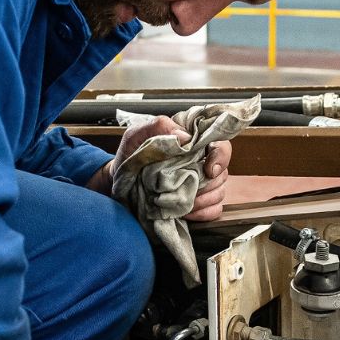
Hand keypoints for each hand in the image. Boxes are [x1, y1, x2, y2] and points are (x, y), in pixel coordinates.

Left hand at [88, 117, 232, 221]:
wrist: (118, 184)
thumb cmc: (129, 156)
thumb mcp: (136, 135)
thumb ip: (158, 126)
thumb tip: (185, 137)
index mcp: (191, 141)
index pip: (221, 144)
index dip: (220, 156)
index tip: (208, 169)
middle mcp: (200, 161)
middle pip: (222, 172)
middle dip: (206, 183)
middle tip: (183, 188)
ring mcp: (201, 184)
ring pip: (219, 192)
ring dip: (201, 199)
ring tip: (179, 201)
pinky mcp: (198, 203)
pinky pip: (214, 210)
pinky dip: (203, 213)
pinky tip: (186, 212)